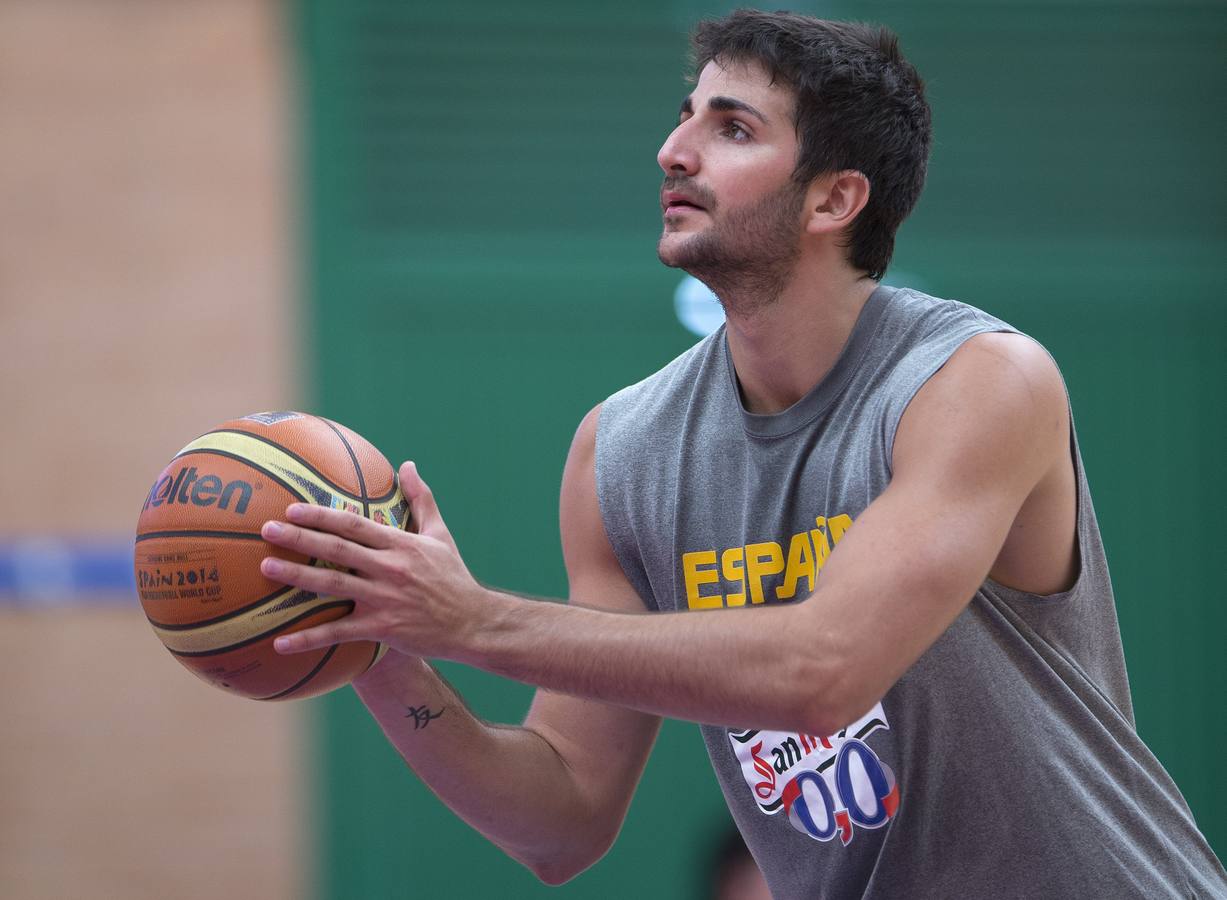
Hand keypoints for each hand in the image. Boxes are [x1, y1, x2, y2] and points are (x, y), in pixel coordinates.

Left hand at [259, 462, 491, 660]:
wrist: (473, 622)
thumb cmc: (454, 577)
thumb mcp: (440, 535)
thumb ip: (421, 499)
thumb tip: (408, 464)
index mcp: (401, 545)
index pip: (355, 525)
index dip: (322, 515)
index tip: (292, 508)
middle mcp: (390, 569)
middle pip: (337, 550)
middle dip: (300, 538)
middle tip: (267, 529)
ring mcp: (384, 599)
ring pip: (333, 586)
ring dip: (297, 577)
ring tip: (266, 568)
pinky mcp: (382, 629)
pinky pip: (339, 634)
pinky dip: (309, 638)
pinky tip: (279, 642)